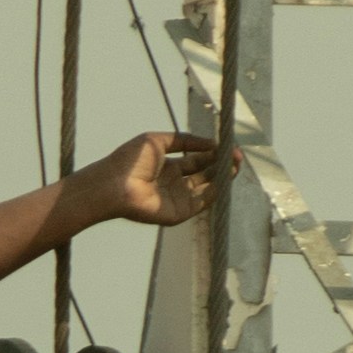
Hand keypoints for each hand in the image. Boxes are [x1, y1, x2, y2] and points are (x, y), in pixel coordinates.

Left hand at [77, 127, 223, 231]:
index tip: (227, 145)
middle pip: (205, 174)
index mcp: (168, 167)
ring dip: (223, 177)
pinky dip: (216, 191)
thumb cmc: (130, 160)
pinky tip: (225, 178)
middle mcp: (175, 184)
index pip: (197, 160)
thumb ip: (184, 140)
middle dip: (222, 164)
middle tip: (237, 155)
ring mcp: (178, 199)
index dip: (213, 153)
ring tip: (236, 163)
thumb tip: (210, 142)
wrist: (115, 184)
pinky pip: (202, 202)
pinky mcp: (179, 213)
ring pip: (207, 188)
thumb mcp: (158, 141)